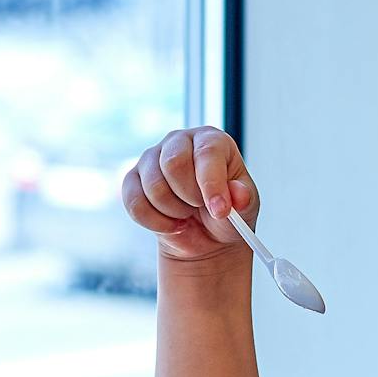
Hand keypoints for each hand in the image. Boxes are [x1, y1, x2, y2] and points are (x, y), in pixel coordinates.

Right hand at [120, 126, 257, 262]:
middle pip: (174, 163)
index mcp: (211, 140)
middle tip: (200, 207)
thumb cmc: (224, 213)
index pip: (207, 152)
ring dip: (174, 211)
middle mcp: (180, 141)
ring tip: (187, 213)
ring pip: (154, 186)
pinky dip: (156, 222)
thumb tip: (238, 194)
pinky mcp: (133, 179)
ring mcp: (152, 158)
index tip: (220, 210)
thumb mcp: (244, 208)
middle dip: (189, 196)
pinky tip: (171, 222)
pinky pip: (135, 202)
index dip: (212, 184)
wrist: (205, 236)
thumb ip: (242, 199)